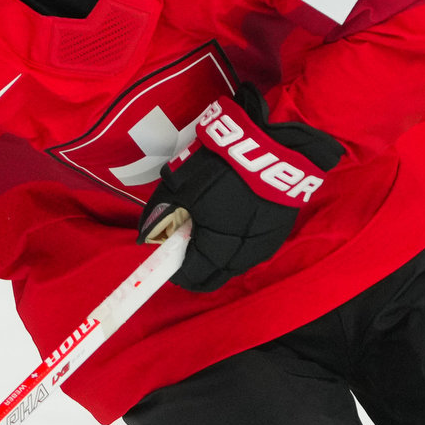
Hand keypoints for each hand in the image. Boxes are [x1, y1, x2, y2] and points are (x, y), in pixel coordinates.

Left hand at [138, 88, 343, 292]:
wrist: (274, 146)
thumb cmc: (220, 167)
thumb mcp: (179, 186)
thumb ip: (159, 215)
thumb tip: (145, 234)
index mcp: (216, 250)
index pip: (189, 277)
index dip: (174, 269)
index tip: (166, 254)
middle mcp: (242, 258)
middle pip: (213, 277)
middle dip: (195, 266)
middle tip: (184, 244)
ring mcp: (263, 247)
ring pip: (233, 265)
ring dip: (217, 256)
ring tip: (208, 229)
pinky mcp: (278, 234)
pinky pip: (250, 250)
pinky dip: (236, 244)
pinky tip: (231, 223)